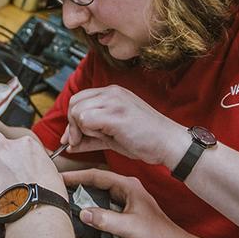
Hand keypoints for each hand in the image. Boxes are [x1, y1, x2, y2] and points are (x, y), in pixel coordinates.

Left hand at [0, 129, 66, 210]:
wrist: (36, 214)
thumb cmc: (48, 196)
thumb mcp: (50, 171)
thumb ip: (35, 162)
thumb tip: (33, 168)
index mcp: (25, 144)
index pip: (10, 141)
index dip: (9, 152)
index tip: (11, 163)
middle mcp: (6, 148)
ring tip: (2, 193)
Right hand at [62, 168, 181, 237]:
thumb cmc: (155, 235)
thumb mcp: (128, 227)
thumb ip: (105, 219)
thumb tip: (82, 212)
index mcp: (128, 185)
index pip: (97, 176)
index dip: (77, 176)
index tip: (59, 178)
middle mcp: (125, 189)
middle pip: (96, 182)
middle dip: (77, 183)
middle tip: (58, 187)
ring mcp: (125, 200)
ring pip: (99, 193)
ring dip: (83, 195)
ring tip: (65, 198)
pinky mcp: (124, 211)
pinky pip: (103, 204)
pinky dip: (91, 206)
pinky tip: (81, 212)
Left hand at [63, 85, 187, 166]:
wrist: (169, 144)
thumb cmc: (146, 140)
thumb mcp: (112, 137)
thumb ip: (90, 138)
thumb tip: (69, 145)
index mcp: (112, 93)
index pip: (79, 99)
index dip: (72, 120)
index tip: (72, 139)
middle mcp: (112, 92)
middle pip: (74, 102)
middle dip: (72, 125)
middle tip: (78, 141)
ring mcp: (115, 100)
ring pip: (78, 110)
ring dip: (81, 129)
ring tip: (98, 139)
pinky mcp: (116, 113)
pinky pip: (86, 119)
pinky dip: (88, 132)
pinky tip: (104, 139)